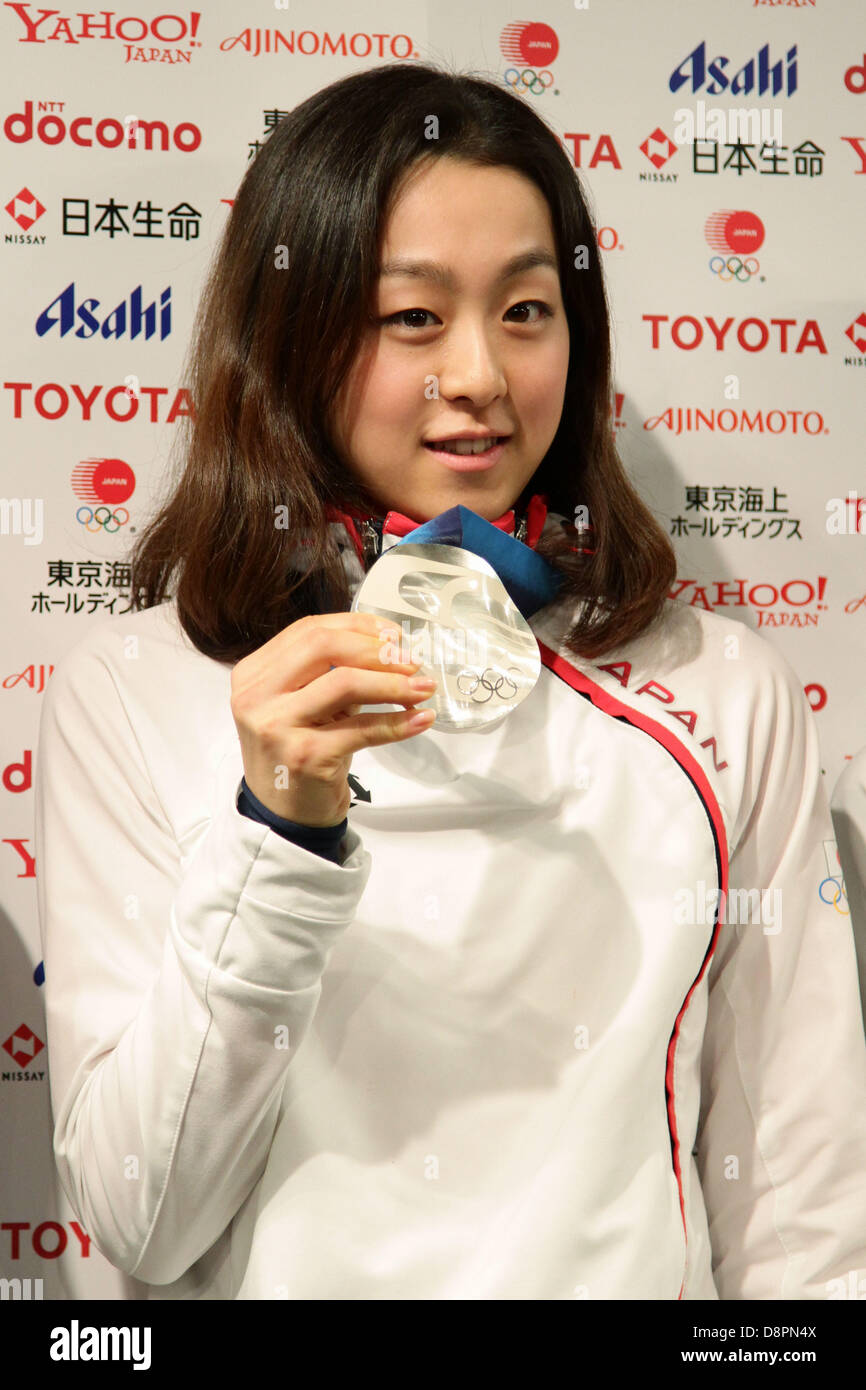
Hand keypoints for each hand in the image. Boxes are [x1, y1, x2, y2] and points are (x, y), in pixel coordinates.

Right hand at [230, 612, 435, 826]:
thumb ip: (332, 671)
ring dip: (393, 683)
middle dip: (375, 650)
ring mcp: (277, 726)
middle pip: (323, 645)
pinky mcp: (306, 756)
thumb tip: (391, 648)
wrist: (283, 815)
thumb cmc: (299, 752)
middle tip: (411, 662)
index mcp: (254, 674)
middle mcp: (257, 696)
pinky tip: (420, 719)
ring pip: (345, 682)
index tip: (393, 636)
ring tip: (423, 688)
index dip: (358, 627)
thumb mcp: (305, 703)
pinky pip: (363, 729)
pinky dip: (398, 723)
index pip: (309, 630)